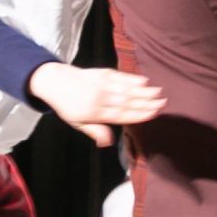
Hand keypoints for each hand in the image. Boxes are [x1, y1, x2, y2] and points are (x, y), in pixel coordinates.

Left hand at [25, 61, 166, 147]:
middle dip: (146, 103)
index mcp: (95, 113)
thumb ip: (95, 131)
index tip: (153, 114)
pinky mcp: (102, 74)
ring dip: (143, 91)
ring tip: (158, 92)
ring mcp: (101, 85)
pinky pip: (119, 77)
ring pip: (126, 89)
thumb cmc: (68, 106)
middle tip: (162, 103)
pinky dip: (132, 79)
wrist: (55, 82)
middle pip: (127, 102)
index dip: (138, 115)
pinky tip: (144, 81)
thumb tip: (108, 142)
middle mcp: (100, 98)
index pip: (121, 115)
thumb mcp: (78, 123)